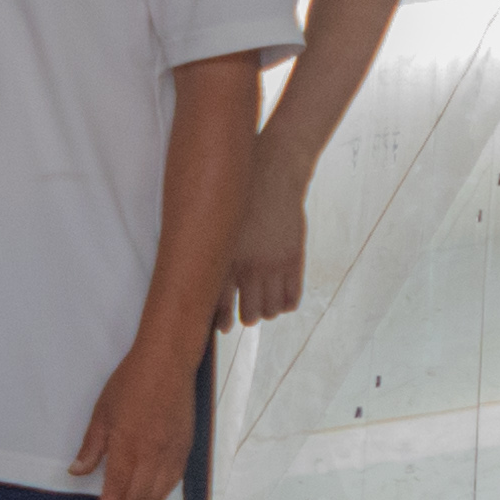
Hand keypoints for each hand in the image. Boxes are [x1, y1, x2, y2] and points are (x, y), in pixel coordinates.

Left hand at [71, 337, 195, 499]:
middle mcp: (152, 454)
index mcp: (129, 445)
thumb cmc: (130, 383)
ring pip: (158, 493)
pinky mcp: (185, 448)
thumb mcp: (102, 412)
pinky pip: (173, 481)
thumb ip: (92, 447)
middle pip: (139, 496)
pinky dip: (161, 497)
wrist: (168, 363)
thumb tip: (77, 472)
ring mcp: (171, 452)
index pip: (118, 487)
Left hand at [226, 157, 314, 325]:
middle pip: (250, 314)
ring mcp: (273, 265)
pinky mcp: (293, 260)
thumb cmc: (239, 196)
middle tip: (247, 313)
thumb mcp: (218, 224)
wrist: (272, 173)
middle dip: (247, 316)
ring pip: (272, 311)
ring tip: (265, 304)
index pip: (219, 303)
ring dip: (268, 311)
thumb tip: (205, 277)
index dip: (221, 320)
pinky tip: (282, 299)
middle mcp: (248, 266)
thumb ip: (213, 251)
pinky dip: (286, 303)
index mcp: (223, 257)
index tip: (222, 327)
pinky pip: (292, 298)